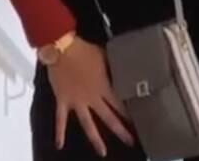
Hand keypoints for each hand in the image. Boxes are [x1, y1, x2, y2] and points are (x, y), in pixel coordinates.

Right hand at [47, 36, 134, 155]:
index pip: (119, 104)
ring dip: (95, 139)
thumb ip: (112, 66)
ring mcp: (77, 102)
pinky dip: (59, 132)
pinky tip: (59, 145)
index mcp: (103, 87)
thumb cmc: (84, 50)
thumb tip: (122, 69)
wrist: (62, 48)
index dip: (129, 113)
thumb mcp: (103, 55)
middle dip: (120, 130)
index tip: (139, 122)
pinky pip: (61, 119)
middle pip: (109, 117)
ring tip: (102, 152)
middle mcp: (92, 98)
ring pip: (88, 124)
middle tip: (130, 142)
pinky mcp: (63, 101)